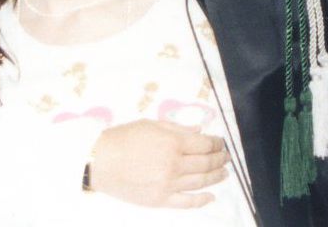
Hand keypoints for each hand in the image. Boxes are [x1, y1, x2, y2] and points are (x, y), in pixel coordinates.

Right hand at [90, 120, 227, 207]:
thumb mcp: (151, 124)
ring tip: (223, 172)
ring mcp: (168, 185)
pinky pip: (187, 203)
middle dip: (219, 159)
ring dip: (216, 177)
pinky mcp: (161, 201)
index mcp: (172, 143)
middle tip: (226, 157)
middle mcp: (174, 165)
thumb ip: (177, 128)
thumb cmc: (124, 138)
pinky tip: (211, 195)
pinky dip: (202, 200)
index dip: (216, 143)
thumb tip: (199, 131)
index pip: (204, 145)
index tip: (220, 142)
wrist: (101, 162)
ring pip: (200, 182)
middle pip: (205, 163)